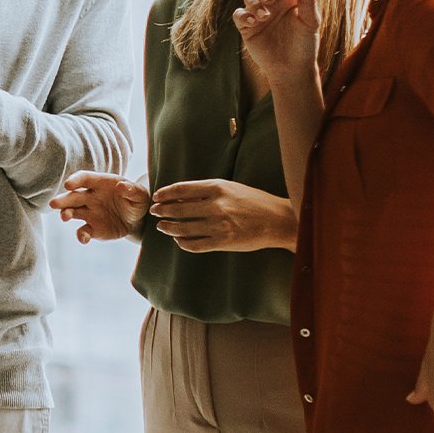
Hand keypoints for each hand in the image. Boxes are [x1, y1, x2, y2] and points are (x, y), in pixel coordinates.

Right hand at [48, 171, 149, 243]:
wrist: (137, 219)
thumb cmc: (137, 201)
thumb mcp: (140, 195)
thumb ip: (132, 190)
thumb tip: (122, 187)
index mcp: (100, 184)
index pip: (84, 179)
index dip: (75, 180)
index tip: (68, 184)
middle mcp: (90, 197)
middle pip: (73, 196)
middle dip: (63, 200)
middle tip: (54, 204)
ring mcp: (89, 213)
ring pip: (73, 212)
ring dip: (66, 214)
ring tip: (64, 217)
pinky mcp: (92, 228)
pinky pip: (84, 231)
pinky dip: (81, 235)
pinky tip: (83, 238)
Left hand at [148, 179, 295, 252]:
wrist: (278, 220)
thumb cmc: (254, 201)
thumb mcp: (230, 188)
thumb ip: (206, 191)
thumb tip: (179, 195)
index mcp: (217, 187)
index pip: (181, 189)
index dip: (165, 193)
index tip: (156, 196)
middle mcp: (216, 206)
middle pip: (178, 209)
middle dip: (162, 211)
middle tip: (154, 212)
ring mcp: (219, 225)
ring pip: (183, 229)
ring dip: (168, 228)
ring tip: (163, 226)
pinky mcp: (223, 242)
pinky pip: (195, 245)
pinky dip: (183, 243)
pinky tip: (179, 240)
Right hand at [233, 0, 320, 88]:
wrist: (290, 69)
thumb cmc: (304, 45)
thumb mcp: (310, 21)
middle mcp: (274, 3)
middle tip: (269, 0)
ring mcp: (259, 13)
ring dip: (254, 3)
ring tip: (264, 17)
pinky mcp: (247, 26)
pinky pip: (239, 14)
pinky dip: (243, 15)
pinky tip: (252, 22)